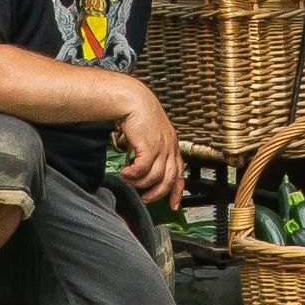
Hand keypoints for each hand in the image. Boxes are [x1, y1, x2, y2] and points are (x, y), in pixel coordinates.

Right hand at [116, 82, 182, 206]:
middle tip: (144, 198)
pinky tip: (124, 172)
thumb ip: (150, 151)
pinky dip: (133, 175)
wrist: (132, 99)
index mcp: (172, 144)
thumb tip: (140, 169)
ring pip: (155, 177)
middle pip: (169, 179)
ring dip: (139, 183)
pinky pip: (142, 170)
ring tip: (128, 178)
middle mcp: (170, 147)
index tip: (173, 205)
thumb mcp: (149, 134)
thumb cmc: (138, 114)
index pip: (179, 172)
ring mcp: (161, 147)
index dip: (177, 191)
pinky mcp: (150, 146)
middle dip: (156, 193)